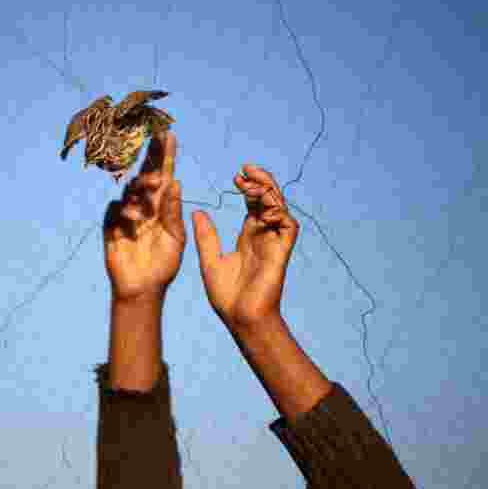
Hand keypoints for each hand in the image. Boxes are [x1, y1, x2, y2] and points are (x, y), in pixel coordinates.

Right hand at [103, 131, 184, 303]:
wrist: (143, 287)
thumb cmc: (164, 264)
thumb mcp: (175, 238)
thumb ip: (173, 212)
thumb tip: (175, 183)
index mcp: (163, 205)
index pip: (164, 174)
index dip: (165, 154)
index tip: (168, 133)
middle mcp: (144, 204)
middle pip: (144, 175)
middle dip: (150, 162)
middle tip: (158, 158)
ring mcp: (126, 213)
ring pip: (130, 189)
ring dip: (140, 186)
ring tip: (151, 188)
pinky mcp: (111, 224)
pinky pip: (115, 208)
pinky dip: (124, 210)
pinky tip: (132, 220)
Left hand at [191, 164, 298, 328]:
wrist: (240, 318)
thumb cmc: (226, 296)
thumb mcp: (210, 260)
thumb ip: (207, 236)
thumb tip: (198, 212)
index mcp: (249, 237)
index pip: (254, 204)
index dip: (249, 187)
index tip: (236, 176)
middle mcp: (264, 236)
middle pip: (270, 200)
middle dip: (261, 182)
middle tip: (245, 170)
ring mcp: (274, 243)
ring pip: (280, 208)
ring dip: (269, 191)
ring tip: (251, 182)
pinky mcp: (282, 253)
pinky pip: (289, 226)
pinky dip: (279, 212)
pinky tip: (262, 206)